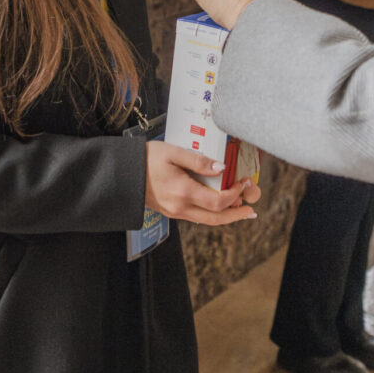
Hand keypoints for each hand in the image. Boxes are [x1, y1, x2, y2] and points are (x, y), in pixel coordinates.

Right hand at [144, 142, 260, 225]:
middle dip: (236, 215)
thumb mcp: (173, 152)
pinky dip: (211, 213)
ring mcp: (175, 212)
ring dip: (225, 216)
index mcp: (183, 192)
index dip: (235, 194)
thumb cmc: (146, 159)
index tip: (243, 182)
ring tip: (240, 210)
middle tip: (251, 210)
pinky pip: (196, 216)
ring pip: (206, 220)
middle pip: (215, 218)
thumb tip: (222, 168)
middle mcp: (180, 206)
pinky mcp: (171, 211)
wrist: (122, 174)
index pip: (217, 202)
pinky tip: (218, 206)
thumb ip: (199, 160)